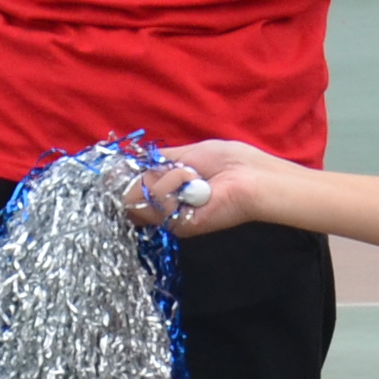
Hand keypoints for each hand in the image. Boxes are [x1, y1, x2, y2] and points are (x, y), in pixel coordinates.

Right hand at [142, 139, 286, 239]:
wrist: (250, 177)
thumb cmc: (227, 161)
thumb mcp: (185, 153)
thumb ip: (156, 162)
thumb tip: (129, 168)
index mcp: (166, 188)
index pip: (130, 188)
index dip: (127, 178)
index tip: (131, 169)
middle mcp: (163, 205)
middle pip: (130, 192)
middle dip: (151, 175)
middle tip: (184, 171)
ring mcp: (169, 217)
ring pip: (142, 194)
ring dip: (170, 177)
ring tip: (196, 179)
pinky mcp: (177, 225)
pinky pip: (158, 201)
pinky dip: (175, 186)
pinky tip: (197, 188)